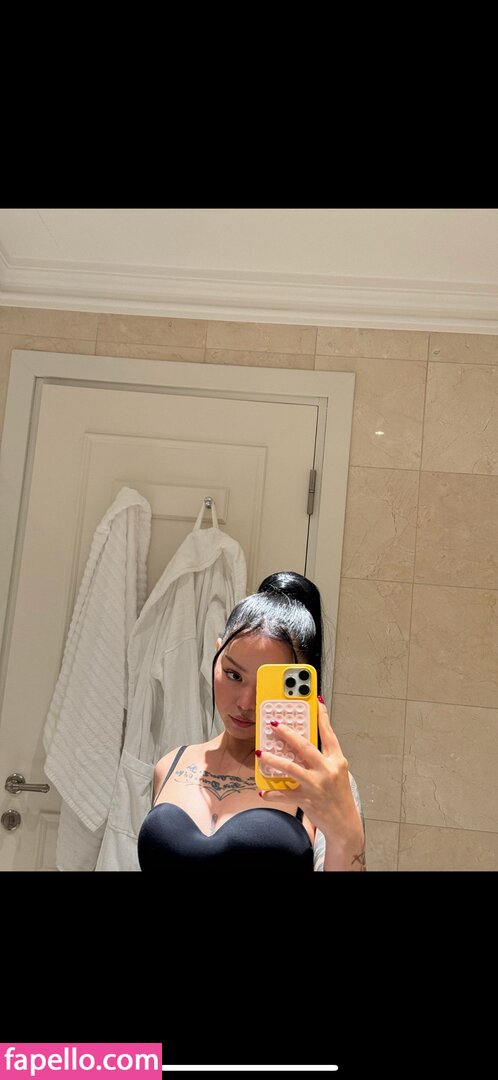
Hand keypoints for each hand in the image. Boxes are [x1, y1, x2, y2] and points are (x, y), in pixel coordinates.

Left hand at [258, 699, 364, 868]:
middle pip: (305, 747)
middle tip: (274, 724)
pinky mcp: (307, 800)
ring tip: (260, 753)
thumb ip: (323, 758)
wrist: (345, 824)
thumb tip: (302, 743)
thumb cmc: (338, 796)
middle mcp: (327, 770)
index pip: (329, 734)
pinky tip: (263, 791)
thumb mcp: (336, 773)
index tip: (315, 701)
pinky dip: (272, 793)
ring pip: (291, 768)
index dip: (322, 717)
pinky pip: (285, 794)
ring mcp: (316, 785)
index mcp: (336, 761)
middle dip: (288, 734)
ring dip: (273, 759)